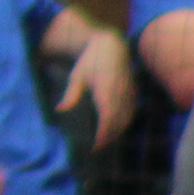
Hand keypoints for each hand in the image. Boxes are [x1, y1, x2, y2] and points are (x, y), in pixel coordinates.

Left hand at [57, 31, 135, 147]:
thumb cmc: (90, 60)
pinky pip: (132, 112)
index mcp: (105, 91)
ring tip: (106, 141)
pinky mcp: (134, 93)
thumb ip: (71, 94)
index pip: (107, 119)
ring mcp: (129, 94)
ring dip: (118, 132)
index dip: (103, 135)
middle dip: (109, 137)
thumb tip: (60, 110)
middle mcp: (120, 94)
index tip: (96, 146)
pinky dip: (125, 123)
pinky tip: (116, 128)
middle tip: (98, 148)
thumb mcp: (77, 76)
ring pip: (127, 119)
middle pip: (118, 123)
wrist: (112, 46)